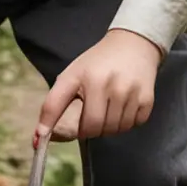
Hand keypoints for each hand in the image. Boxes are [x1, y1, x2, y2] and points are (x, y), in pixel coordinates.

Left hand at [34, 29, 162, 145]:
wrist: (132, 45)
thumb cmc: (97, 64)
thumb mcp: (72, 75)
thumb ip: (55, 103)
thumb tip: (40, 137)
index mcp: (88, 78)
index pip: (71, 114)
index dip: (53, 127)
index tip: (41, 140)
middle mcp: (110, 85)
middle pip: (96, 128)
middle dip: (91, 129)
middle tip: (91, 118)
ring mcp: (131, 92)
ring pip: (116, 130)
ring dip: (110, 127)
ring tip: (108, 109)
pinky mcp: (147, 99)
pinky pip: (133, 125)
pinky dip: (127, 122)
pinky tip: (123, 106)